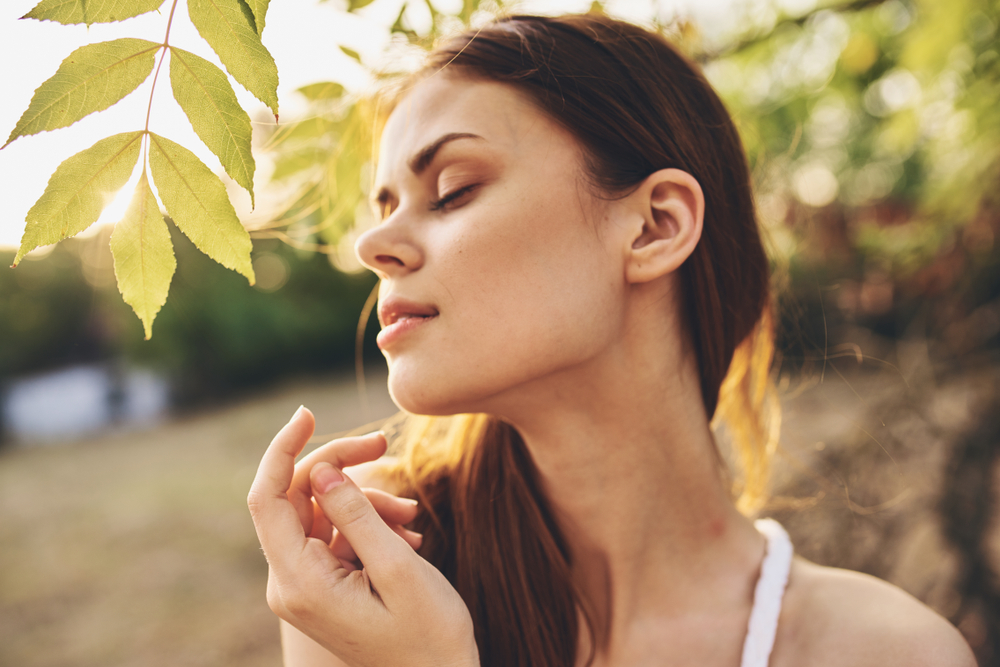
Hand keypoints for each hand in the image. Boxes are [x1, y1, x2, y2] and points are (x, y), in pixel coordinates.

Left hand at [248, 407, 479, 666]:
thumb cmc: (428, 636)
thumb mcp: (399, 570)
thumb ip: (356, 517)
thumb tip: (321, 471)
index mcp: (300, 583)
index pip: (267, 498)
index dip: (283, 449)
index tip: (309, 412)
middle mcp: (291, 582)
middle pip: (296, 497)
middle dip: (339, 467)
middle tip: (383, 443)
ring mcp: (306, 584)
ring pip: (321, 512)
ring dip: (365, 500)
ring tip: (412, 515)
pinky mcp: (324, 584)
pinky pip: (337, 534)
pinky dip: (369, 523)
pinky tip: (407, 533)